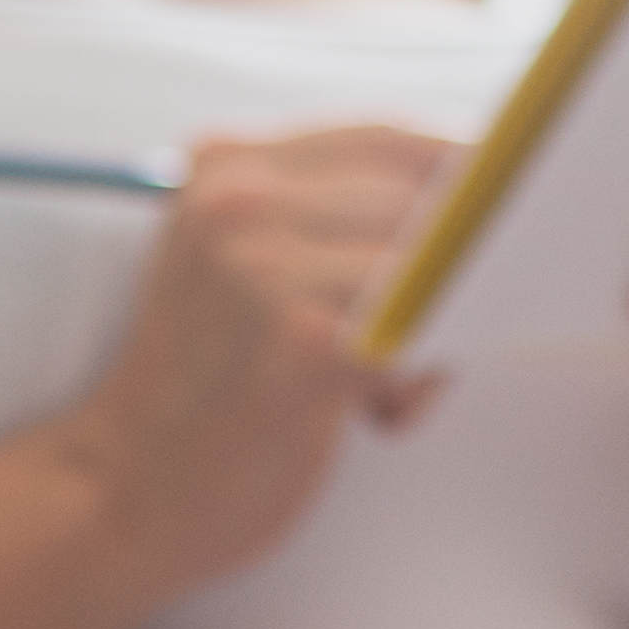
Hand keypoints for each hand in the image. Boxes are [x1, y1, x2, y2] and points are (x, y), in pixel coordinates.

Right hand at [51, 121, 454, 594]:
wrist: (122, 496)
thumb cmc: (210, 389)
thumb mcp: (243, 267)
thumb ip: (332, 216)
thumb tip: (489, 196)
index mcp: (224, 164)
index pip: (389, 133)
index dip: (463, 175)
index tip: (507, 217)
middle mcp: (238, 199)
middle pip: (425, 193)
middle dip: (462, 261)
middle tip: (445, 328)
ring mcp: (266, 266)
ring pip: (435, 263)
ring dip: (442, 329)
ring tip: (391, 387)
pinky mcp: (302, 343)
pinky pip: (424, 334)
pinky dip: (422, 379)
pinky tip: (381, 415)